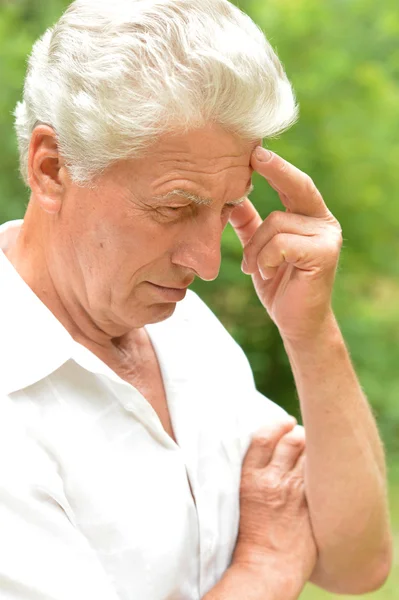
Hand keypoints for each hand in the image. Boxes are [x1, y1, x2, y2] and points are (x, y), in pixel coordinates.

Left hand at [229, 147, 341, 342]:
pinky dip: (266, 260)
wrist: (295, 322)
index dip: (277, 166)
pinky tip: (269, 274)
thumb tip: (231, 198)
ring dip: (256, 249)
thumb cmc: (279, 284)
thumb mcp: (260, 249)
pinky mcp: (324, 254)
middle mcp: (324, 222)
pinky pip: (281, 244)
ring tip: (256, 269)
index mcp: (310, 218)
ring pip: (276, 223)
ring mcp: (327, 238)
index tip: (255, 148)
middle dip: (275, 170)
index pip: (294, 184)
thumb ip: (250, 224)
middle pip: (294, 188)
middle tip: (255, 155)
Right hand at [232, 421, 316, 595]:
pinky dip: (327, 466)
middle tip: (303, 433)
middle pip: (290, 441)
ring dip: (315, 447)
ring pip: (311, 454)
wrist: (268, 566)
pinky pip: (323, 474)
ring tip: (318, 448)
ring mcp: (295, 491)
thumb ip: (254, 475)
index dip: (275, 425)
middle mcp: (273, 479)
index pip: (263, 437)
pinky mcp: (313, 503)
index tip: (284, 422)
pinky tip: (328, 467)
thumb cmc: (252, 537)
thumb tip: (266, 456)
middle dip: (298, 432)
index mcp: (250, 478)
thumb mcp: (243, 499)